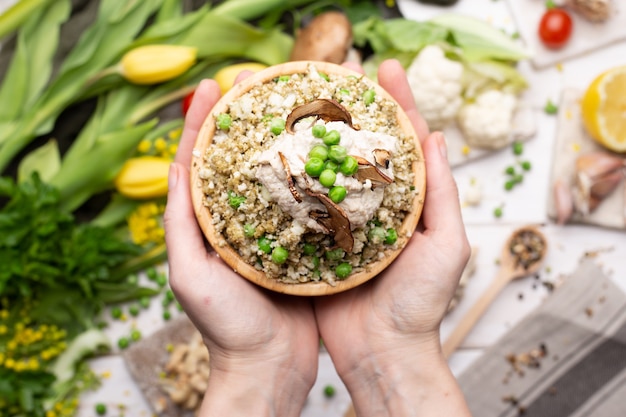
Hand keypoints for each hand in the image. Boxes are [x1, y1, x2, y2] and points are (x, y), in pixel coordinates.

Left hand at [164, 79, 318, 416]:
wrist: (270, 367)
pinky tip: (326, 149)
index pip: (199, 161)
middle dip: (247, 118)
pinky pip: (306, 199)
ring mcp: (273, 228)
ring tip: (294, 103)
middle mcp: (239, 220)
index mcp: (207, 223)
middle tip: (258, 80)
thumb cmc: (225, 327)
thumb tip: (178, 166)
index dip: (202, 121)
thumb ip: (181, 223)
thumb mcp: (189, 274)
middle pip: (240, 159)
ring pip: (276, 173)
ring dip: (283, 136)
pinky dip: (312, 171)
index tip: (213, 85)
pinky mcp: (303, 242)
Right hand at [315, 60, 471, 415]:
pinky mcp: (313, 241)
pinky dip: (294, 175)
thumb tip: (437, 138)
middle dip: (354, 108)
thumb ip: (441, 194)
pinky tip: (281, 151)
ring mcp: (341, 221)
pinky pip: (303, 202)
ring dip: (319, 133)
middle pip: (363, 146)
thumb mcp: (446, 246)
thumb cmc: (421, 304)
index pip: (404, 142)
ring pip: (329, 168)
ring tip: (306, 99)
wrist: (383, 352)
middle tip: (339, 72)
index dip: (398, 104)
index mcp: (407, 202)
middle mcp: (372, 205)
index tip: (385, 69)